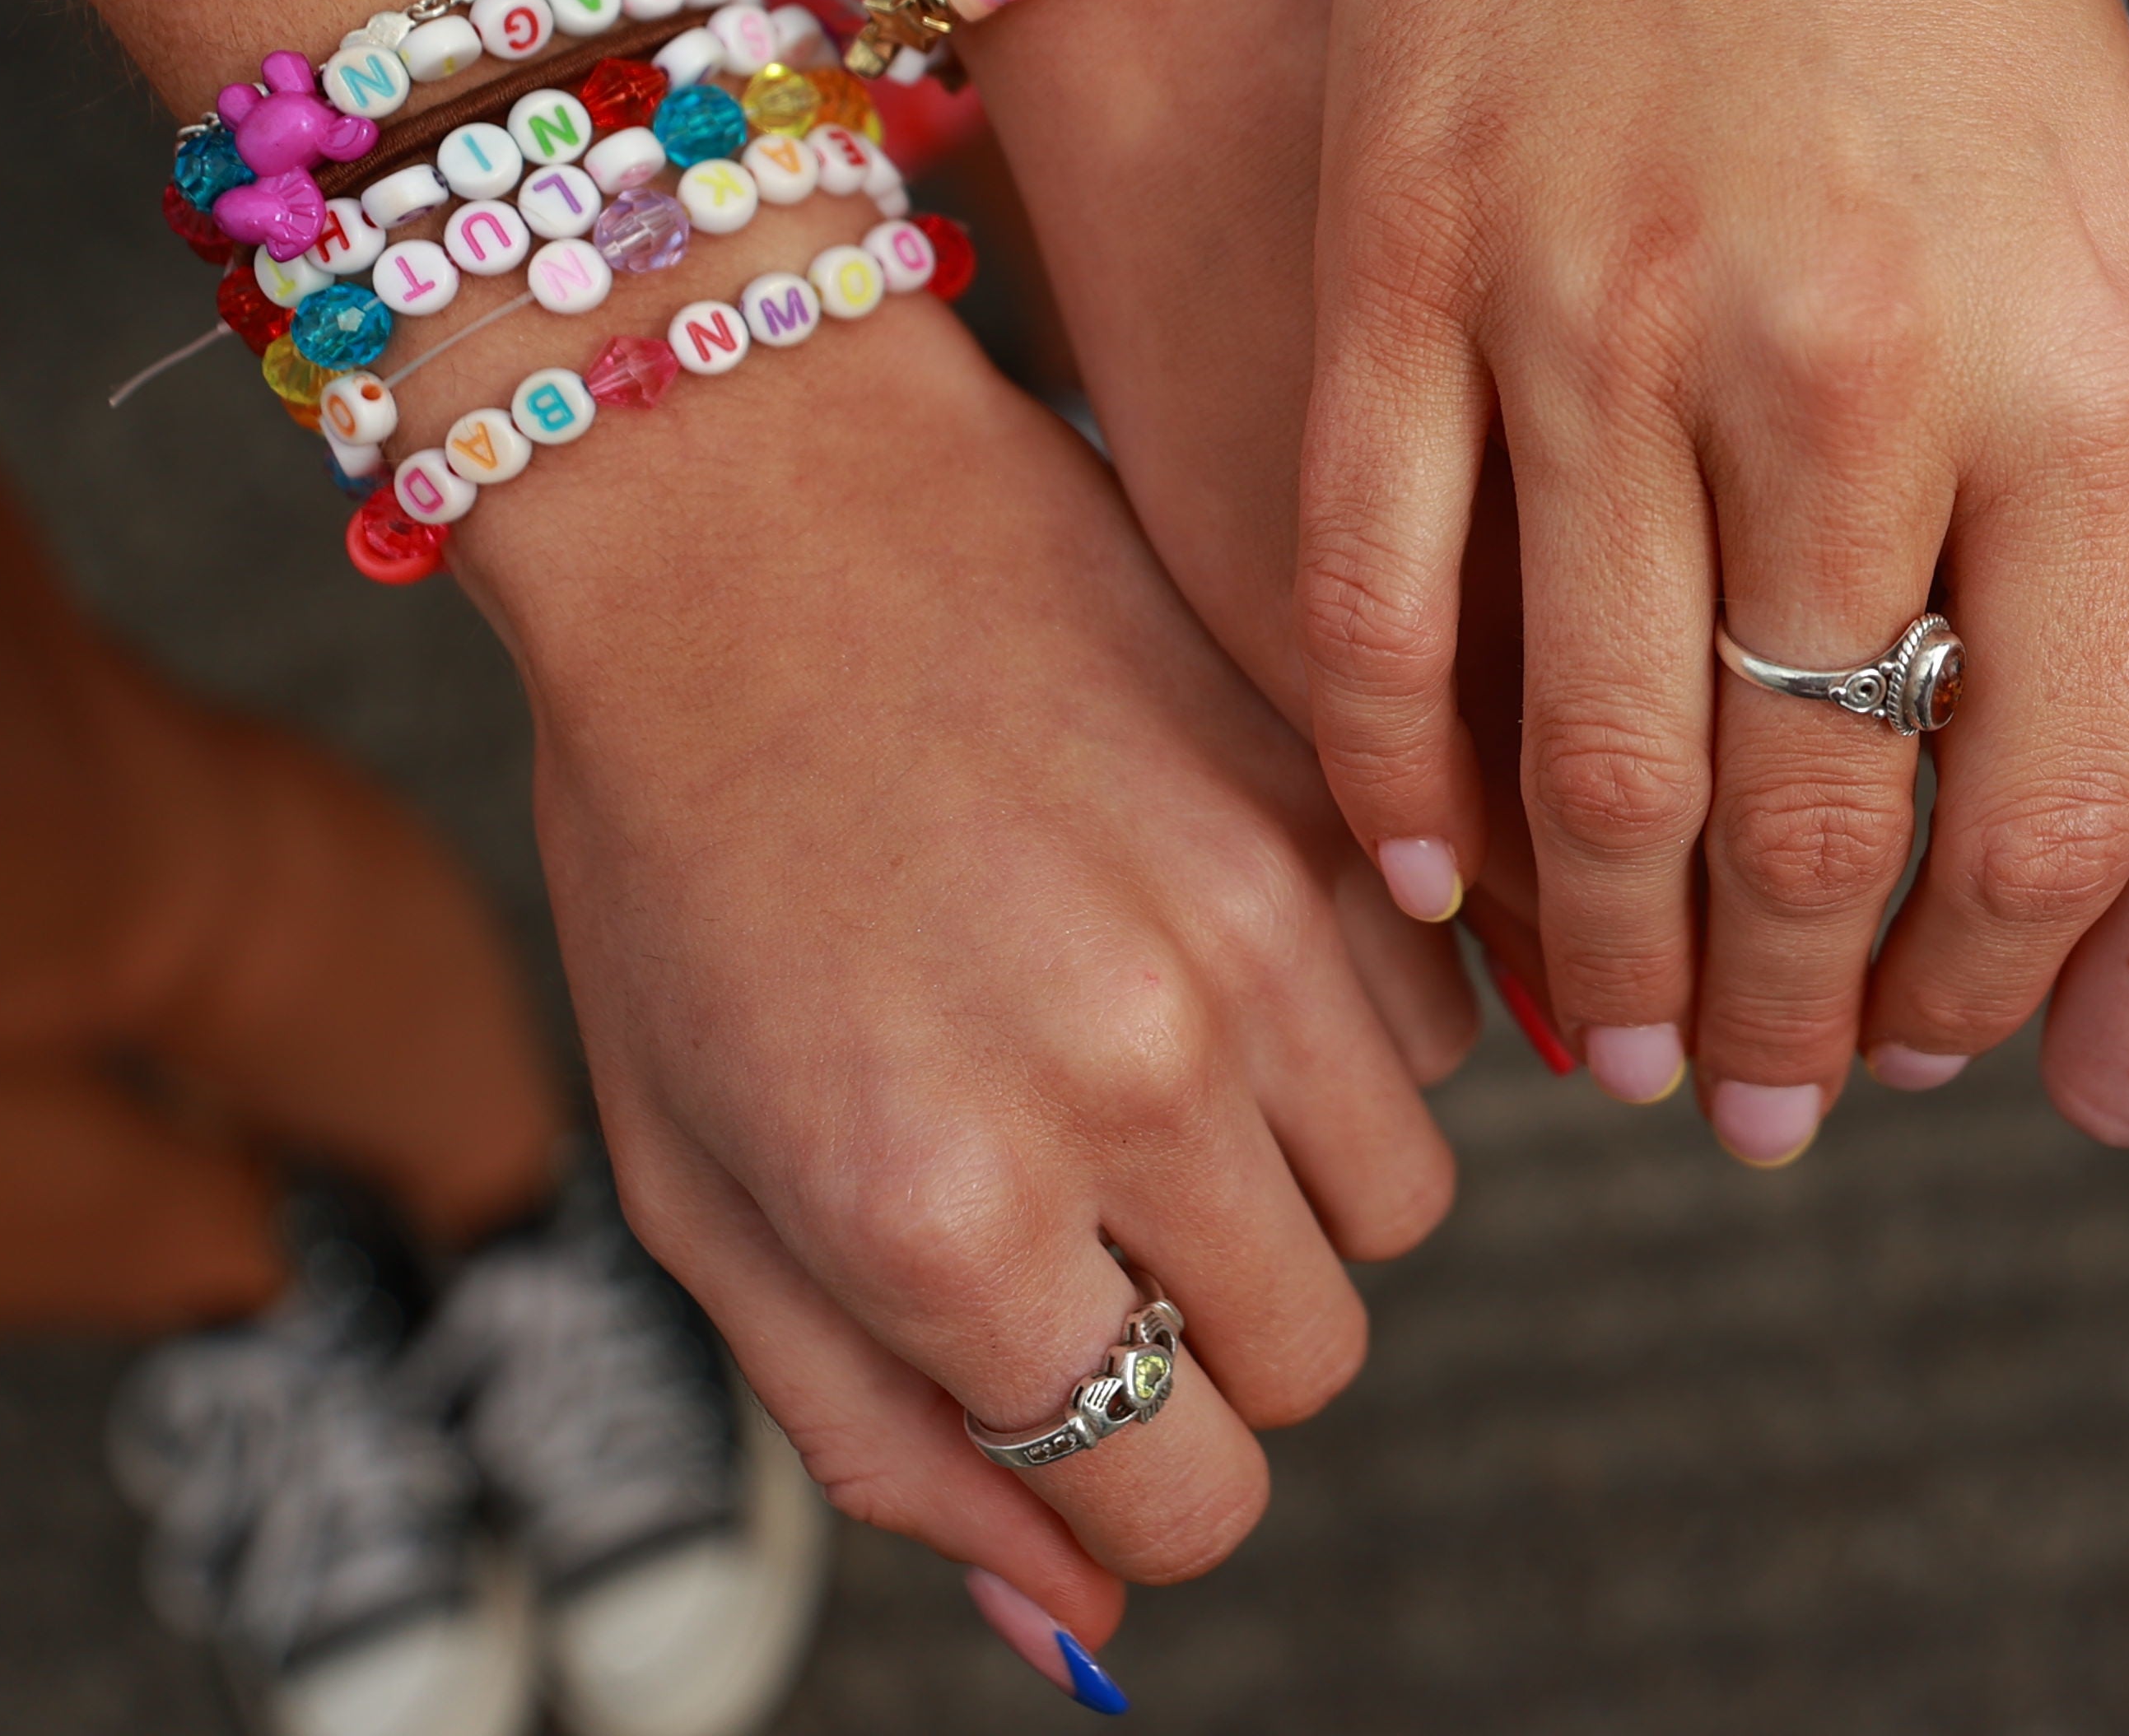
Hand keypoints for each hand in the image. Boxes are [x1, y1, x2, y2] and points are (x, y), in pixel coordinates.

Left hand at [474, 299, 1472, 1629]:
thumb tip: (1071, 1619)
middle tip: (1097, 1195)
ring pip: (1399, 1206)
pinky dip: (1354, 1026)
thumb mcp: (709, 1182)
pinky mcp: (1334, 812)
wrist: (758, 510)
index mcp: (939, 1212)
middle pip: (1311, 1359)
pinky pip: (1440, 1028)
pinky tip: (1210, 930)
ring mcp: (1253, 937)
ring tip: (1150, 1048)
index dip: (1140, 1482)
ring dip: (1296, 1176)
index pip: (1177, 1499)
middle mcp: (1123, 1087)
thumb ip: (888, 1431)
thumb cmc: (687, 859)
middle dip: (1215, 1323)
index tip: (1094, 1383)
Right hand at [1298, 0, 2128, 1163]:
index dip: (1990, 986)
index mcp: (2068, 372)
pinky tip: (1427, 880)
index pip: (2051, 807)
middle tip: (1766, 1106)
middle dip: (1796, 1023)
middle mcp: (1846, 371)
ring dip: (1609, 958)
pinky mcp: (1404, 265)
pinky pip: (1381, 604)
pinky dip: (1399, 782)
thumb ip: (2073, 507)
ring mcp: (1601, 320)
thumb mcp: (2097, 225)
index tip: (1940, 1050)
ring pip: (1599, 759)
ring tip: (1620, 1055)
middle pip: (1823, 824)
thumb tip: (2008, 809)